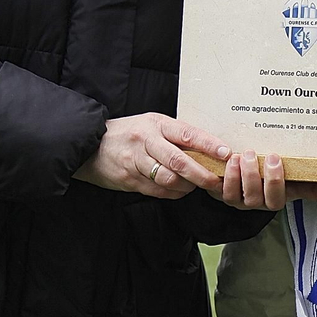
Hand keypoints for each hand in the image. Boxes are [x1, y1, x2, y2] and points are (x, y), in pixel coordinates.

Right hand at [73, 112, 229, 199]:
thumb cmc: (127, 133)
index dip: (208, 144)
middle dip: (202, 174)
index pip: (187, 133)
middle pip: (179, 160)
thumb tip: (207, 148)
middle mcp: (146, 141)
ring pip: (169, 179)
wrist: (90, 145)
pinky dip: (172, 193)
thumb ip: (174, 135)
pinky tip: (178, 190)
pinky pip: (157, 190)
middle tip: (216, 181)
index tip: (225, 152)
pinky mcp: (129, 179)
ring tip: (194, 185)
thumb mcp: (150, 125)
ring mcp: (136, 161)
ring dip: (187, 186)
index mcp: (155, 124)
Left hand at [213, 152, 316, 210]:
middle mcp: (263, 202)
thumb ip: (307, 172)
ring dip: (245, 177)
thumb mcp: (282, 166)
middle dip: (273, 180)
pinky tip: (229, 160)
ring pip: (244, 197)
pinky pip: (221, 191)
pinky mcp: (221, 193)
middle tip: (273, 157)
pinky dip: (224, 177)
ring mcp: (241, 200)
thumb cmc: (259, 167)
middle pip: (271, 200)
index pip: (307, 194)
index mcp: (282, 193)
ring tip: (244, 156)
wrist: (224, 170)